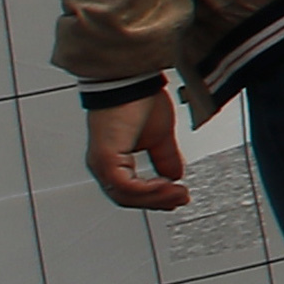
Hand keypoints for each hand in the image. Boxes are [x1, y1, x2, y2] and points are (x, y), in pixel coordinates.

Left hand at [86, 90, 190, 210]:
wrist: (127, 81)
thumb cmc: (136, 100)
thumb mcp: (159, 136)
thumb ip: (165, 158)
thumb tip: (174, 175)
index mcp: (113, 160)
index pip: (131, 190)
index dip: (155, 197)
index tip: (178, 196)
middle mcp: (103, 165)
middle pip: (128, 198)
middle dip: (158, 201)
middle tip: (180, 199)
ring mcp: (102, 163)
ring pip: (126, 195)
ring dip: (155, 197)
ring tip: (177, 194)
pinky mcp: (106, 159)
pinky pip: (126, 186)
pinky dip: (148, 189)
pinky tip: (165, 185)